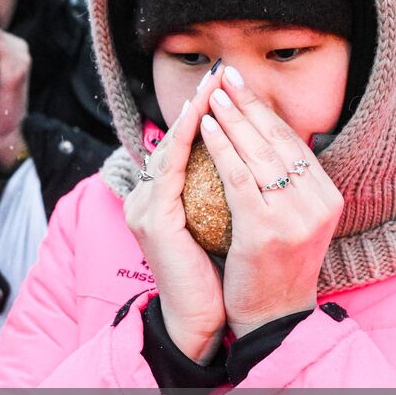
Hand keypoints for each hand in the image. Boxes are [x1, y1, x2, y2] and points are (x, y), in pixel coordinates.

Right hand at [123, 65, 227, 363]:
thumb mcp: (220, 229)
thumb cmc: (216, 280)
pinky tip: (204, 119)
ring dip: (193, 113)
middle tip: (220, 73)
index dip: (202, 117)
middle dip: (199, 105)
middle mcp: (147, 199)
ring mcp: (146, 208)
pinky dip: (188, 141)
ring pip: (172, 148)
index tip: (225, 89)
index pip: (183, 148)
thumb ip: (223, 198)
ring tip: (213, 85)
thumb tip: (249, 171)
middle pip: (175, 141)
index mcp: (161, 200)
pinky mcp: (154, 219)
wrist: (200, 321)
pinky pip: (173, 169)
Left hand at [200, 67, 342, 336]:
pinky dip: (220, 149)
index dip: (266, 110)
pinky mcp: (266, 229)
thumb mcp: (290, 221)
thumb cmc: (271, 267)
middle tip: (224, 76)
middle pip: (278, 140)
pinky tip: (203, 130)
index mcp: (327, 197)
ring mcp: (295, 216)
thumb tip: (262, 140)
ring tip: (210, 97)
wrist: (270, 317)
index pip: (293, 142)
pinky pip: (238, 177)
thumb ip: (284, 185)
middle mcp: (318, 203)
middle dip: (248, 103)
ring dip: (231, 119)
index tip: (242, 84)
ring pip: (258, 154)